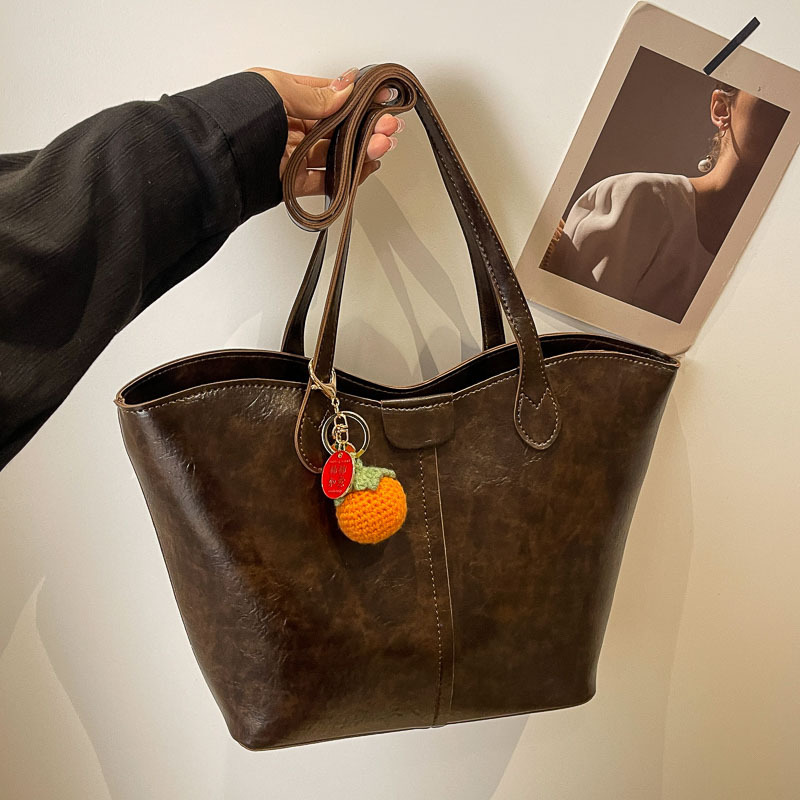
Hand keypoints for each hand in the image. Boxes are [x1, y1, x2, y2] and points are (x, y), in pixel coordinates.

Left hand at [246, 66, 404, 197]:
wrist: (212, 161)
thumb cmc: (234, 119)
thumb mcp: (277, 91)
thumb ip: (315, 95)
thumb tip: (345, 89)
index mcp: (279, 97)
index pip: (326, 96)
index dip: (355, 98)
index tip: (380, 99)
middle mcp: (284, 126)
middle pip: (334, 127)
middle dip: (365, 126)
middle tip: (388, 126)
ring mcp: (289, 156)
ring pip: (333, 153)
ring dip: (361, 149)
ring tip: (382, 145)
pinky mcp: (290, 184)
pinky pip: (325, 180)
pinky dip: (347, 176)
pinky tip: (365, 167)